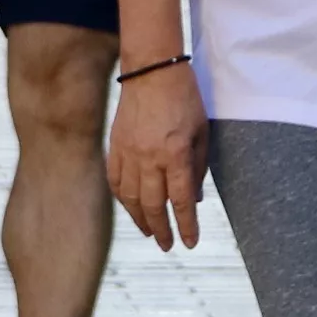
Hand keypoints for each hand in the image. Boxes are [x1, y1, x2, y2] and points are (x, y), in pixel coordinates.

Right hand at [107, 59, 207, 247]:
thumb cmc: (183, 99)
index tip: (190, 242)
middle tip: (167, 245)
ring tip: (149, 231)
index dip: (186, 225)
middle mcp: (149, 157)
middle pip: (153, 205)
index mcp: (176, 153)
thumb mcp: (202, 133)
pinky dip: (121, 198)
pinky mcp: (115, 146)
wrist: (152, 71)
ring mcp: (128, 152)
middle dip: (161, 229)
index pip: (181, 200)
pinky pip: (115, 180)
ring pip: (130, 197)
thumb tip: (193, 199)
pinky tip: (130, 207)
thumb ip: (198, 168)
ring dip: (140, 219)